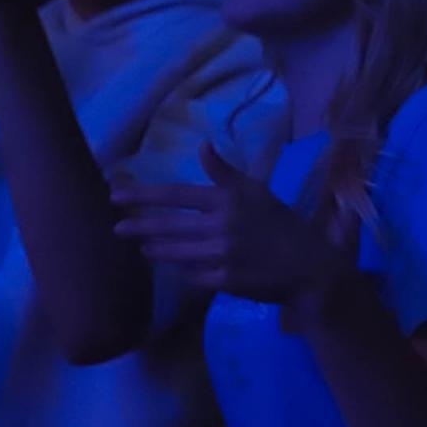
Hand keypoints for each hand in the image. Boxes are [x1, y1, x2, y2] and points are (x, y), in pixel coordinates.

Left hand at [111, 141, 357, 303]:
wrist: (309, 268)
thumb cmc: (283, 226)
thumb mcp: (258, 192)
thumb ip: (226, 173)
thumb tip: (202, 146)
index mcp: (231, 200)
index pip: (179, 194)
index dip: (145, 194)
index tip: (117, 194)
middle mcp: (224, 225)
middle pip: (170, 225)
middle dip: (139, 225)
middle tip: (116, 227)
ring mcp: (223, 255)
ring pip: (176, 252)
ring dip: (156, 248)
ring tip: (142, 246)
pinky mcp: (224, 281)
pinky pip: (193, 276)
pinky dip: (185, 271)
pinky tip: (176, 268)